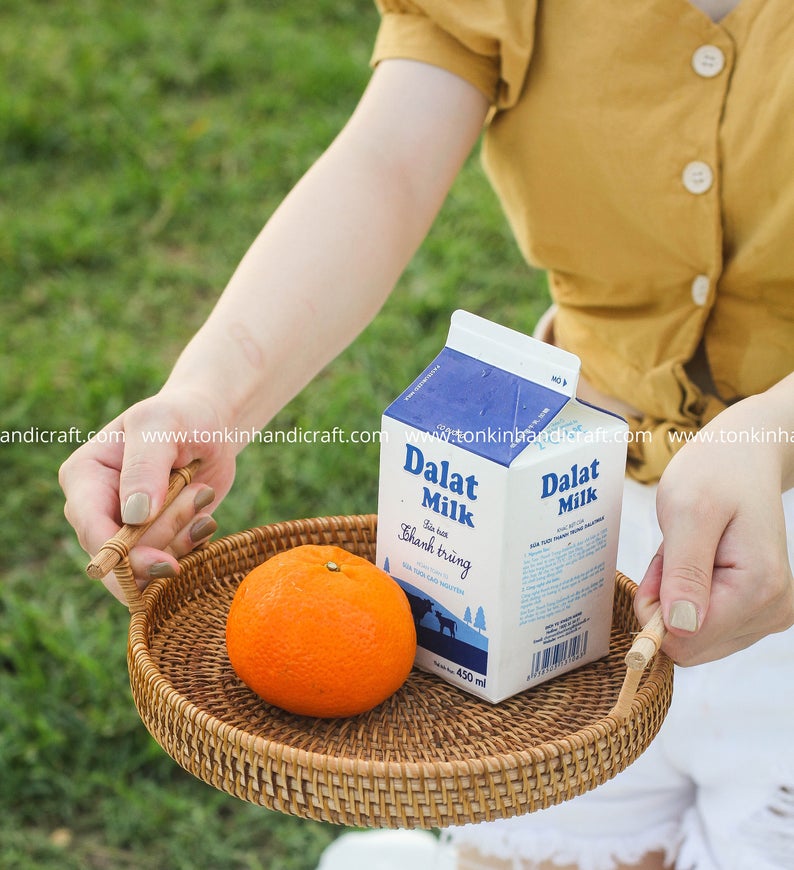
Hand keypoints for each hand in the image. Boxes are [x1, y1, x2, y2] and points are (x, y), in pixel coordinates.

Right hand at [60, 389, 236, 603]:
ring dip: (183, 538)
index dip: (126, 556)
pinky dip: (191, 546)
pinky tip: (204, 517)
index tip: (168, 564)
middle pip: (121, 558)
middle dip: (167, 536)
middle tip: (201, 494)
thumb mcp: (162, 425)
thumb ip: (145, 465)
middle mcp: (95, 510)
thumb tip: (134, 516)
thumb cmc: (182, 417)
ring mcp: (123, 530)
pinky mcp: (151, 542)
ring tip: (203, 495)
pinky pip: (168, 566)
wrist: (209, 426)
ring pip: (147, 567)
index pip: (93, 532)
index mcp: (83, 478)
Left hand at [634, 389, 793, 665]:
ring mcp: (766, 613)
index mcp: (758, 590)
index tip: (664, 561)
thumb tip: (680, 628)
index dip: (656, 607)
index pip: (684, 640)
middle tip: (674, 551)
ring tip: (688, 549)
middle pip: (688, 644)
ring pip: (692, 635)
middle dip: (665, 601)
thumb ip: (684, 573)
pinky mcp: (755, 610)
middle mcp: (771, 611)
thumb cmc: (714, 474)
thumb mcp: (687, 512)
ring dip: (675, 595)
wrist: (744, 458)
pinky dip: (686, 593)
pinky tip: (698, 559)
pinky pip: (702, 623)